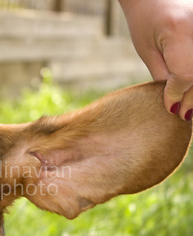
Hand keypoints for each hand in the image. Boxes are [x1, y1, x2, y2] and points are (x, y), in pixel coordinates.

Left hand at [119, 0, 192, 120]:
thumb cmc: (145, 22)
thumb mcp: (148, 51)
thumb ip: (163, 76)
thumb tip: (176, 104)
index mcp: (178, 31)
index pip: (185, 75)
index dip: (179, 95)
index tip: (173, 111)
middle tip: (184, 115)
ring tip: (190, 107)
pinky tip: (190, 89)